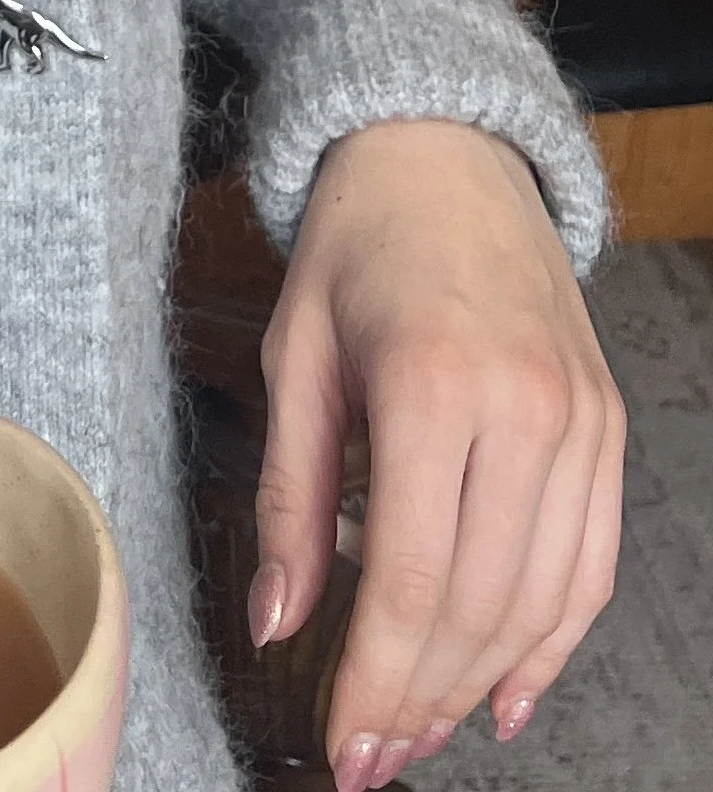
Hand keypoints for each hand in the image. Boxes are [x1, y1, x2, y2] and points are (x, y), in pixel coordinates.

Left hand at [254, 119, 624, 791]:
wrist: (445, 153)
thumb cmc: (356, 244)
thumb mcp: (294, 356)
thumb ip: (288, 498)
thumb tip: (277, 623)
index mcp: (433, 385)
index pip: (411, 580)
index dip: (375, 680)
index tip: (343, 743)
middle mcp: (525, 410)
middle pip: (480, 605)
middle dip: (423, 701)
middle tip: (373, 758)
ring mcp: (580, 421)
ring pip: (542, 601)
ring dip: (482, 686)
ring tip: (424, 735)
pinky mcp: (607, 427)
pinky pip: (591, 564)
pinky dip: (553, 642)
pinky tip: (508, 694)